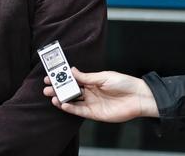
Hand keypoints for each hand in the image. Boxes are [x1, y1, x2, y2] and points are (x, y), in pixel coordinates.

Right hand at [43, 67, 158, 121]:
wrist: (138, 97)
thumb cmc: (124, 83)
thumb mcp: (103, 77)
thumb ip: (86, 77)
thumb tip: (72, 71)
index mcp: (92, 81)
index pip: (73, 79)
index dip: (62, 78)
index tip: (50, 76)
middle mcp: (90, 92)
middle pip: (70, 91)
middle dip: (58, 89)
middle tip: (46, 88)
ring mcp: (92, 103)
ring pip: (73, 101)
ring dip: (62, 99)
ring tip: (52, 96)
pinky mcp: (95, 113)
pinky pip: (80, 111)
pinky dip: (70, 108)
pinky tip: (63, 104)